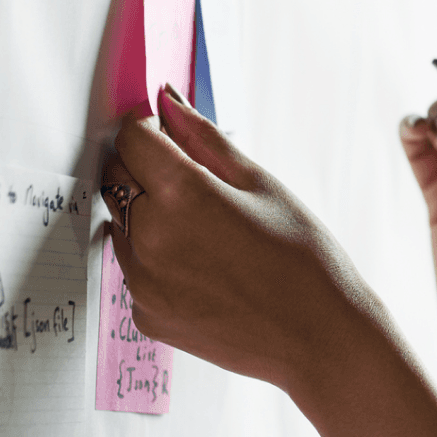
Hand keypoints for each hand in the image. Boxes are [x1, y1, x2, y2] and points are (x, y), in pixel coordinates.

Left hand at [109, 85, 387, 397]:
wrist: (319, 337)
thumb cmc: (303, 257)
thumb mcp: (261, 184)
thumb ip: (204, 139)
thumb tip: (167, 100)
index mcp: (182, 195)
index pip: (131, 139)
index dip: (148, 128)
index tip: (165, 131)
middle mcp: (149, 238)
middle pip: (117, 179)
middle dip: (144, 169)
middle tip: (191, 180)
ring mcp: (142, 282)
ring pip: (121, 225)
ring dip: (148, 216)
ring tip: (206, 231)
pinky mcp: (144, 315)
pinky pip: (134, 269)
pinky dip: (157, 259)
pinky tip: (204, 267)